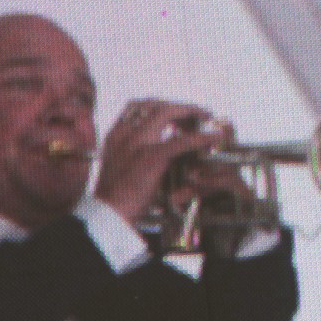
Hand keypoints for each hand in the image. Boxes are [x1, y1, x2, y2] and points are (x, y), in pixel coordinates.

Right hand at [94, 100, 225, 224]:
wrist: (107, 215)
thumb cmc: (112, 200)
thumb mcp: (116, 168)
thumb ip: (130, 155)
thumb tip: (147, 154)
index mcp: (115, 135)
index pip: (136, 106)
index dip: (158, 105)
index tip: (172, 110)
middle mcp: (125, 133)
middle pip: (154, 105)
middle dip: (177, 105)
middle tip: (195, 112)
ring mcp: (138, 142)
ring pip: (168, 112)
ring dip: (189, 111)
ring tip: (204, 116)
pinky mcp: (152, 156)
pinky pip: (182, 140)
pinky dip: (201, 137)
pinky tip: (214, 137)